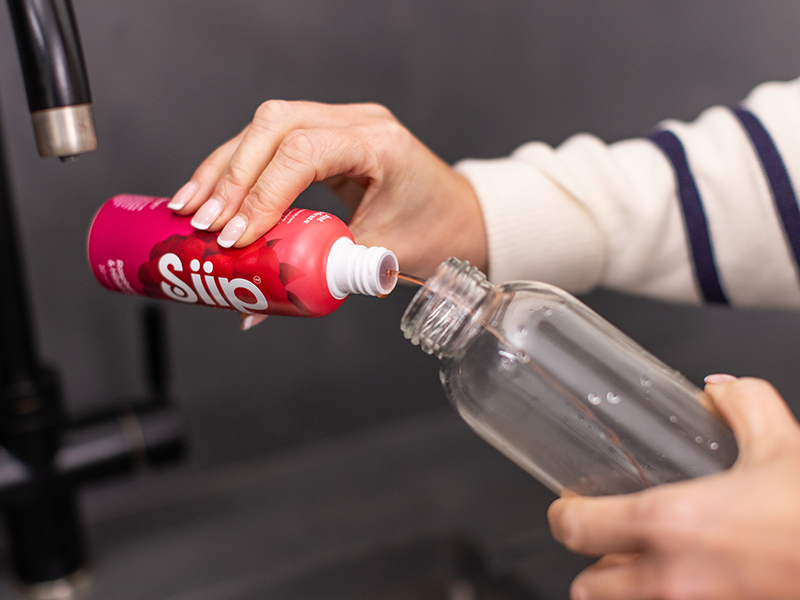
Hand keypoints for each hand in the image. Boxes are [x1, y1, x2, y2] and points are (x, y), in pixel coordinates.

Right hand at [167, 100, 486, 277]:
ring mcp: (342, 121)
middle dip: (231, 176)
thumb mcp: (380, 258)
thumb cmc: (435, 236)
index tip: (237, 237)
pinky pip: (272, 139)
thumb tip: (251, 311)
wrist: (463, 218)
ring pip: (266, 126)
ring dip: (223, 167)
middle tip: (202, 222)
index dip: (262, 193)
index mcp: (380, 144)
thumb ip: (317, 276)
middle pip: (275, 126)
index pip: (305, 153)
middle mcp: (358, 121)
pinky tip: (211, 193)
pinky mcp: (328, 134)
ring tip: (189, 208)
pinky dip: (238, 166)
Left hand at [547, 376, 799, 599]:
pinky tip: (690, 586)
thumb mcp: (784, 446)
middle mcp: (670, 582)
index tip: (572, 505)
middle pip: (587, 588)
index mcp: (670, 525)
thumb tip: (718, 390)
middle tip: (611, 543)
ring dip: (624, 593)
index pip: (576, 529)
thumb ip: (742, 404)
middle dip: (594, 564)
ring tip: (646, 571)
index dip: (565, 515)